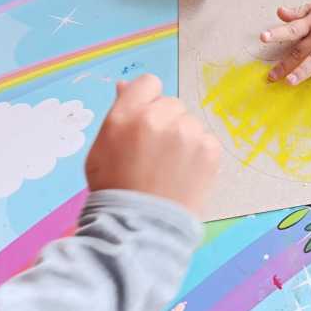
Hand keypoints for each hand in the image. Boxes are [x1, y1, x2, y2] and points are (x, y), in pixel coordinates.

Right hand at [85, 75, 220, 215]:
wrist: (140, 227)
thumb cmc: (115, 189)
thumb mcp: (101, 149)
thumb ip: (117, 114)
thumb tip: (126, 86)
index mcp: (126, 116)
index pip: (148, 83)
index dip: (148, 100)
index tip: (146, 120)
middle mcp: (157, 118)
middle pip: (171, 103)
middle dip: (165, 122)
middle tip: (155, 154)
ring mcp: (186, 133)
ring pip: (190, 122)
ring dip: (183, 139)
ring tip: (169, 168)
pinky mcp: (209, 149)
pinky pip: (206, 139)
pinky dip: (199, 154)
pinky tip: (184, 174)